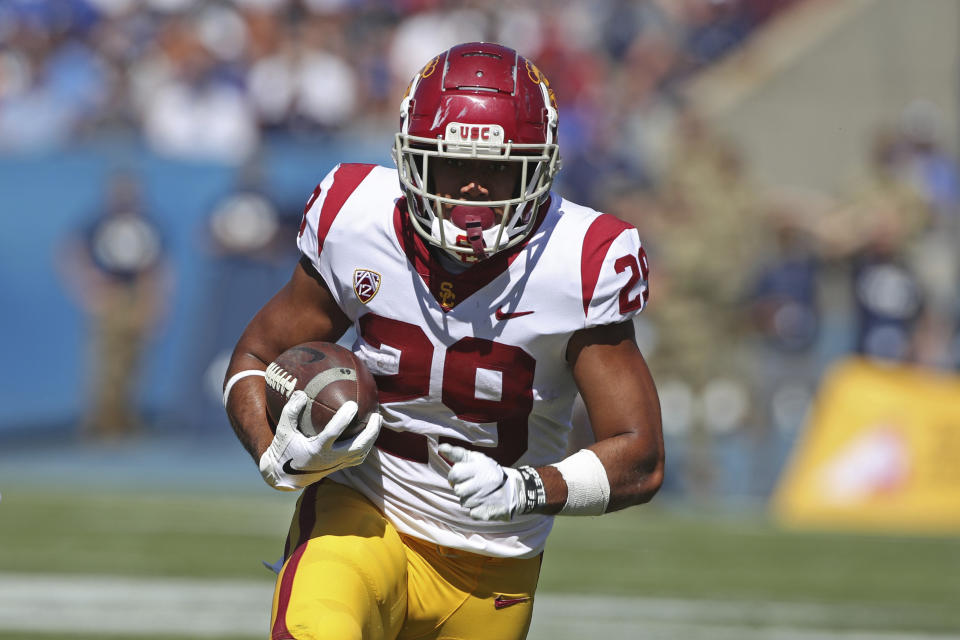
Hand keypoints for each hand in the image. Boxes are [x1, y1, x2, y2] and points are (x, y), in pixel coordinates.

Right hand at [259, 391, 381, 490]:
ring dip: (372, 438)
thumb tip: (301, 393)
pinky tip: (369, 432)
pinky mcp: (339, 467)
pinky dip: (366, 445)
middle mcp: (329, 459)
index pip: (333, 434)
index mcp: (316, 450)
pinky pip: (358, 457)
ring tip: (377, 420)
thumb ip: (291, 411)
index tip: (353, 404)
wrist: (284, 476)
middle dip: (370, 432)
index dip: (344, 419)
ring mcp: (336, 465)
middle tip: (376, 415)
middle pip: (357, 447)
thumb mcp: (283, 430)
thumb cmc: (284, 449)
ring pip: (361, 453)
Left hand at [439, 443, 525, 520]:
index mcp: (480, 466)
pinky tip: (486, 503)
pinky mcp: (492, 510)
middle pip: (458, 491)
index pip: (454, 474)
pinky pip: (473, 513)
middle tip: (472, 486)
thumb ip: (457, 454)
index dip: (454, 477)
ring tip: (481, 494)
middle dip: (462, 489)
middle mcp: (486, 480)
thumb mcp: (475, 459)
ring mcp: (490, 496)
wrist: (514, 489)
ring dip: (469, 500)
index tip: (462, 476)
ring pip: (464, 503)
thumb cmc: (487, 471)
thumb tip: (441, 448)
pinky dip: (477, 510)